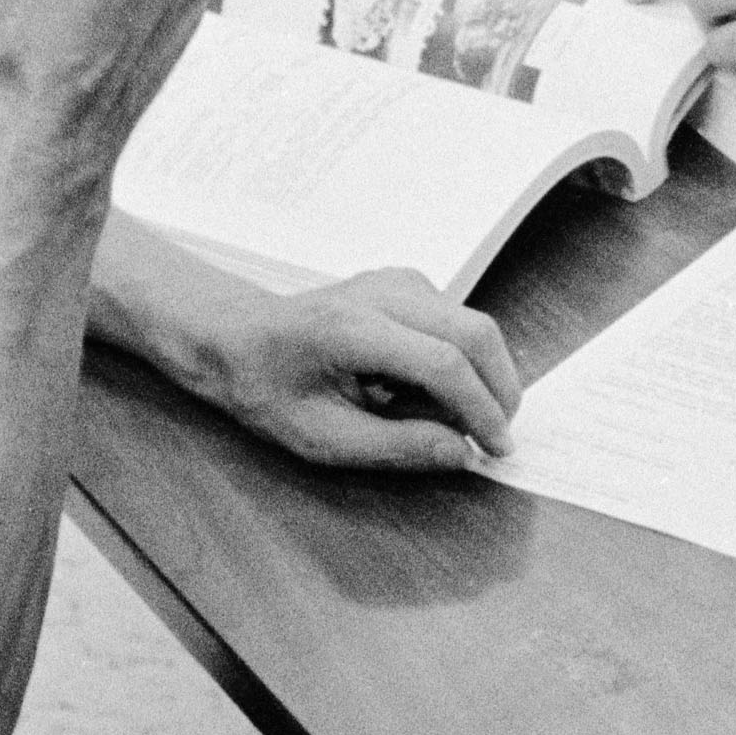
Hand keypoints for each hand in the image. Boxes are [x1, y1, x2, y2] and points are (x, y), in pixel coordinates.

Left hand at [171, 268, 524, 475]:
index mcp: (351, 329)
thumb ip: (394, 447)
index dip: (480, 410)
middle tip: (494, 438)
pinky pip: (457, 322)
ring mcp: (398, 281)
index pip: (443, 364)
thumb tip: (462, 453)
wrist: (236, 336)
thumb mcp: (319, 438)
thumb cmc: (267, 388)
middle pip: (475, 333)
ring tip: (440, 417)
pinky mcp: (407, 284)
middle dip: (499, 390)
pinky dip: (461, 361)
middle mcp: (382, 293)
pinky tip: (422, 390)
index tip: (496, 450)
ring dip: (479, 377)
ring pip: (474, 325)